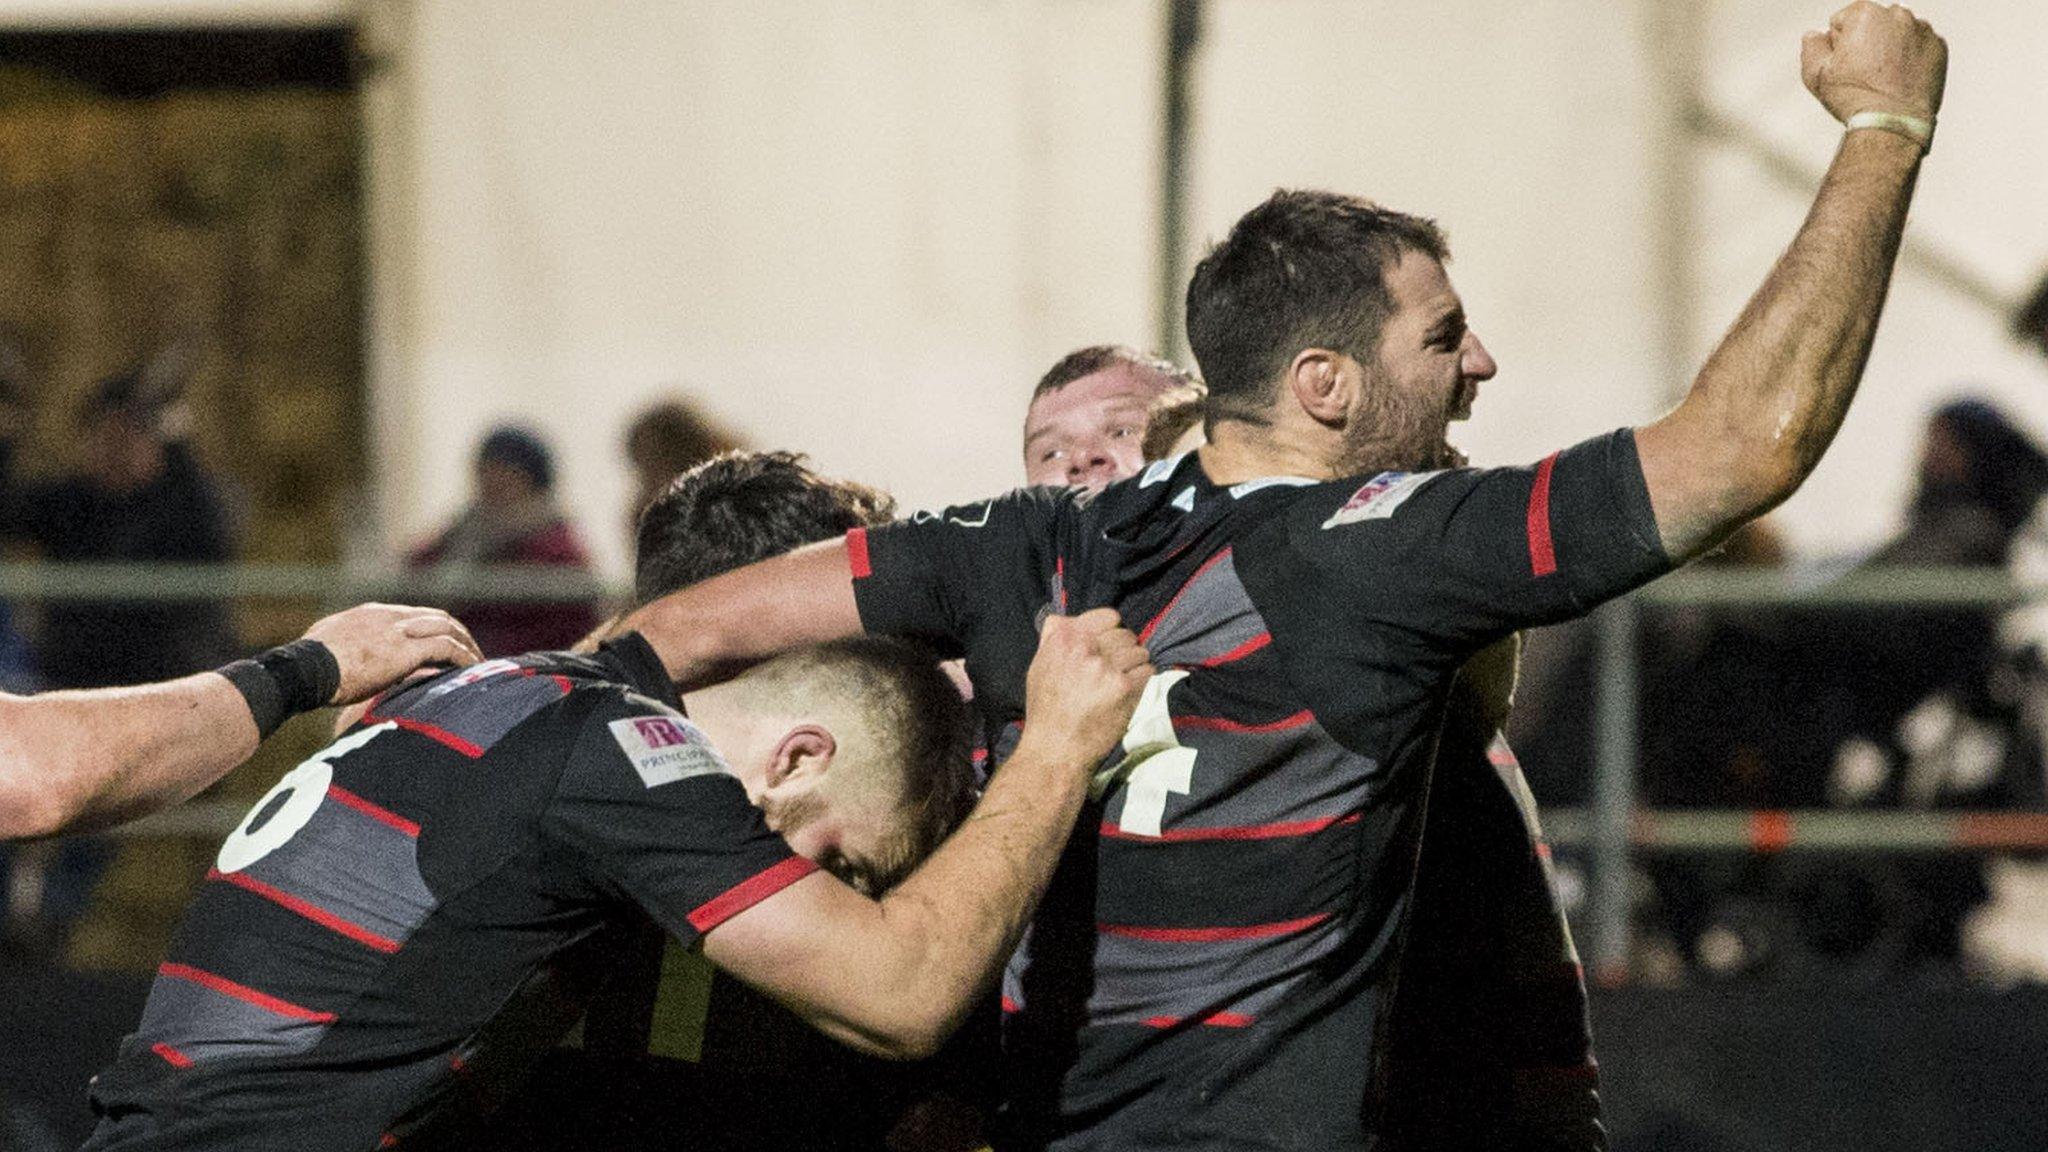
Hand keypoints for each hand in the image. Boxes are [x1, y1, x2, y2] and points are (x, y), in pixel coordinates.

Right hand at [302, 603, 483, 703]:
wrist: (302, 670)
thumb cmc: (306, 669)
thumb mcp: (327, 648)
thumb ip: (345, 648)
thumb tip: (347, 661)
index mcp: (370, 615)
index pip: (412, 616)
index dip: (432, 629)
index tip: (443, 645)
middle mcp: (388, 616)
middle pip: (436, 617)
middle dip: (457, 633)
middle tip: (469, 652)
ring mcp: (398, 631)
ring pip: (447, 628)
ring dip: (466, 645)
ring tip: (479, 662)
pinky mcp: (406, 650)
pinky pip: (447, 648)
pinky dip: (464, 657)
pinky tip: (474, 669)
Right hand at [1018, 608, 1152, 771]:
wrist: (1055, 749)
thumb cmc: (1046, 710)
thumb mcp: (1039, 665)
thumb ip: (1055, 638)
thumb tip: (1066, 618)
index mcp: (1064, 637)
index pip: (1108, 616)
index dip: (1111, 631)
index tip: (1107, 647)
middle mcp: (1085, 647)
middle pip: (1126, 635)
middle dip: (1124, 651)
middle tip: (1114, 670)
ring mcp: (1106, 666)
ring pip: (1140, 651)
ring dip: (1135, 666)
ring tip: (1120, 684)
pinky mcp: (1124, 687)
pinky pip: (1148, 671)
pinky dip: (1143, 681)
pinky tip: (1129, 693)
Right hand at [1802, 2, 1946, 123]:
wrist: (1892, 122)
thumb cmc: (1855, 98)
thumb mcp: (1816, 74)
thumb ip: (1812, 46)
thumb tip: (1815, 36)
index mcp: (1866, 14)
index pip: (1843, 20)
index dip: (1838, 44)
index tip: (1844, 65)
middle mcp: (1898, 15)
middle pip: (1873, 23)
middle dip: (1866, 42)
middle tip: (1862, 73)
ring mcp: (1922, 30)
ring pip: (1897, 33)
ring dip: (1890, 48)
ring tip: (1882, 78)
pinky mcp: (1938, 47)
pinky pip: (1918, 46)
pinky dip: (1910, 58)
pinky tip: (1900, 79)